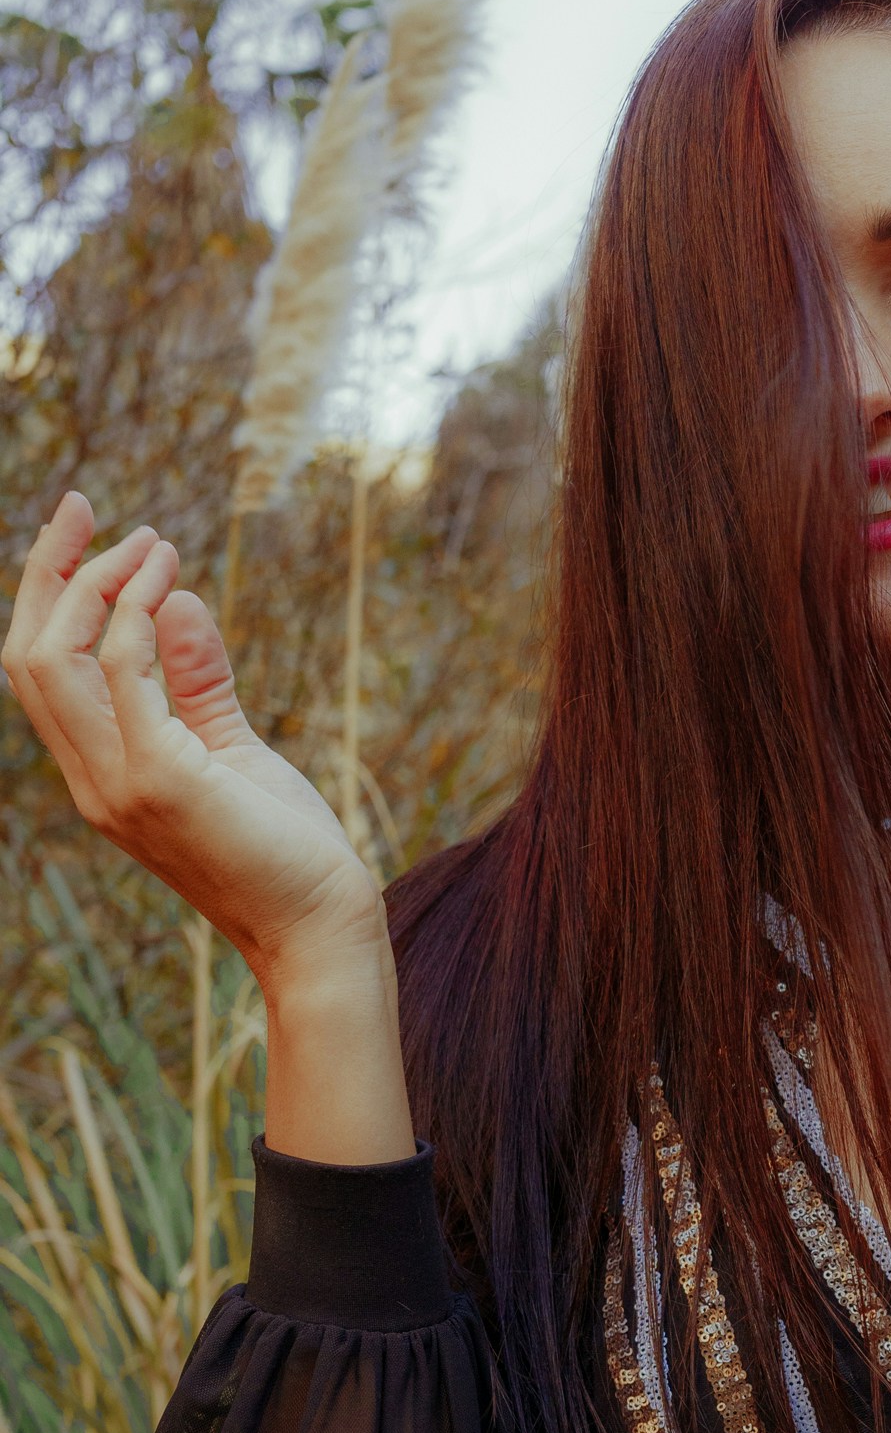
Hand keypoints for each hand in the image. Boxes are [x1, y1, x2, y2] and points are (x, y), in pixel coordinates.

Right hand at [4, 492, 384, 993]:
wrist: (319, 926)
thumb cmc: (284, 847)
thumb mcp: (233, 749)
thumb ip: (198, 680)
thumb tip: (178, 600)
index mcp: (101, 775)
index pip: (39, 674)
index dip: (46, 595)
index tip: (84, 531)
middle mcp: (93, 782)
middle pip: (26, 655)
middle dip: (49, 570)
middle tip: (86, 506)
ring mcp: (118, 785)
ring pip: (54, 657)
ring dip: (98, 582)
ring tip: (151, 542)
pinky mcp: (159, 780)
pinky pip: (124, 670)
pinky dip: (138, 612)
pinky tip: (171, 580)